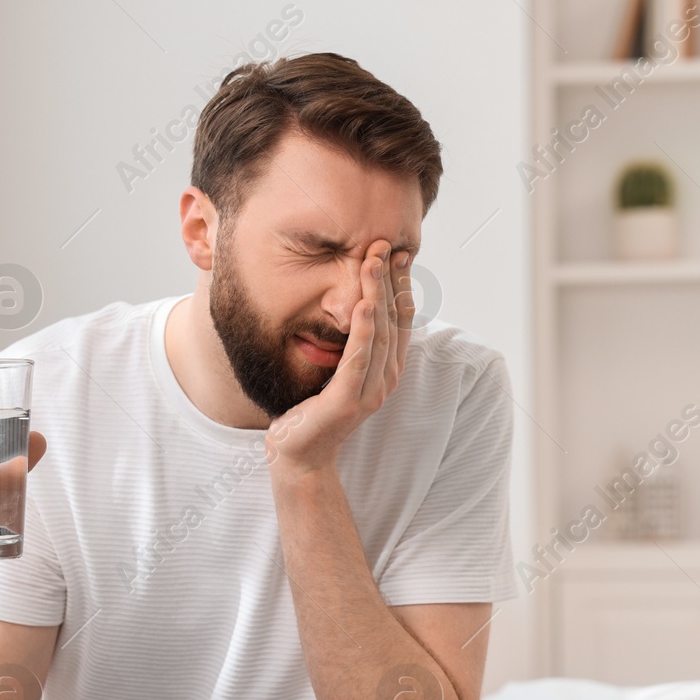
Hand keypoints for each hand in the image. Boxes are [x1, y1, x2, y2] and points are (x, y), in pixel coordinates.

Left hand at [267, 239, 412, 475]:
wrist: (298, 456)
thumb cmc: (314, 411)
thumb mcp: (338, 371)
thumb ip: (352, 345)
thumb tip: (356, 306)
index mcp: (387, 371)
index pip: (400, 320)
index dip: (401, 285)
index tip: (398, 252)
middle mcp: (385, 380)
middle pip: (392, 320)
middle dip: (390, 280)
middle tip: (386, 244)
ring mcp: (368, 392)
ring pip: (379, 333)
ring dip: (377, 294)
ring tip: (374, 261)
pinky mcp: (346, 401)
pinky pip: (358, 359)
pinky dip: (362, 331)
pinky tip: (362, 304)